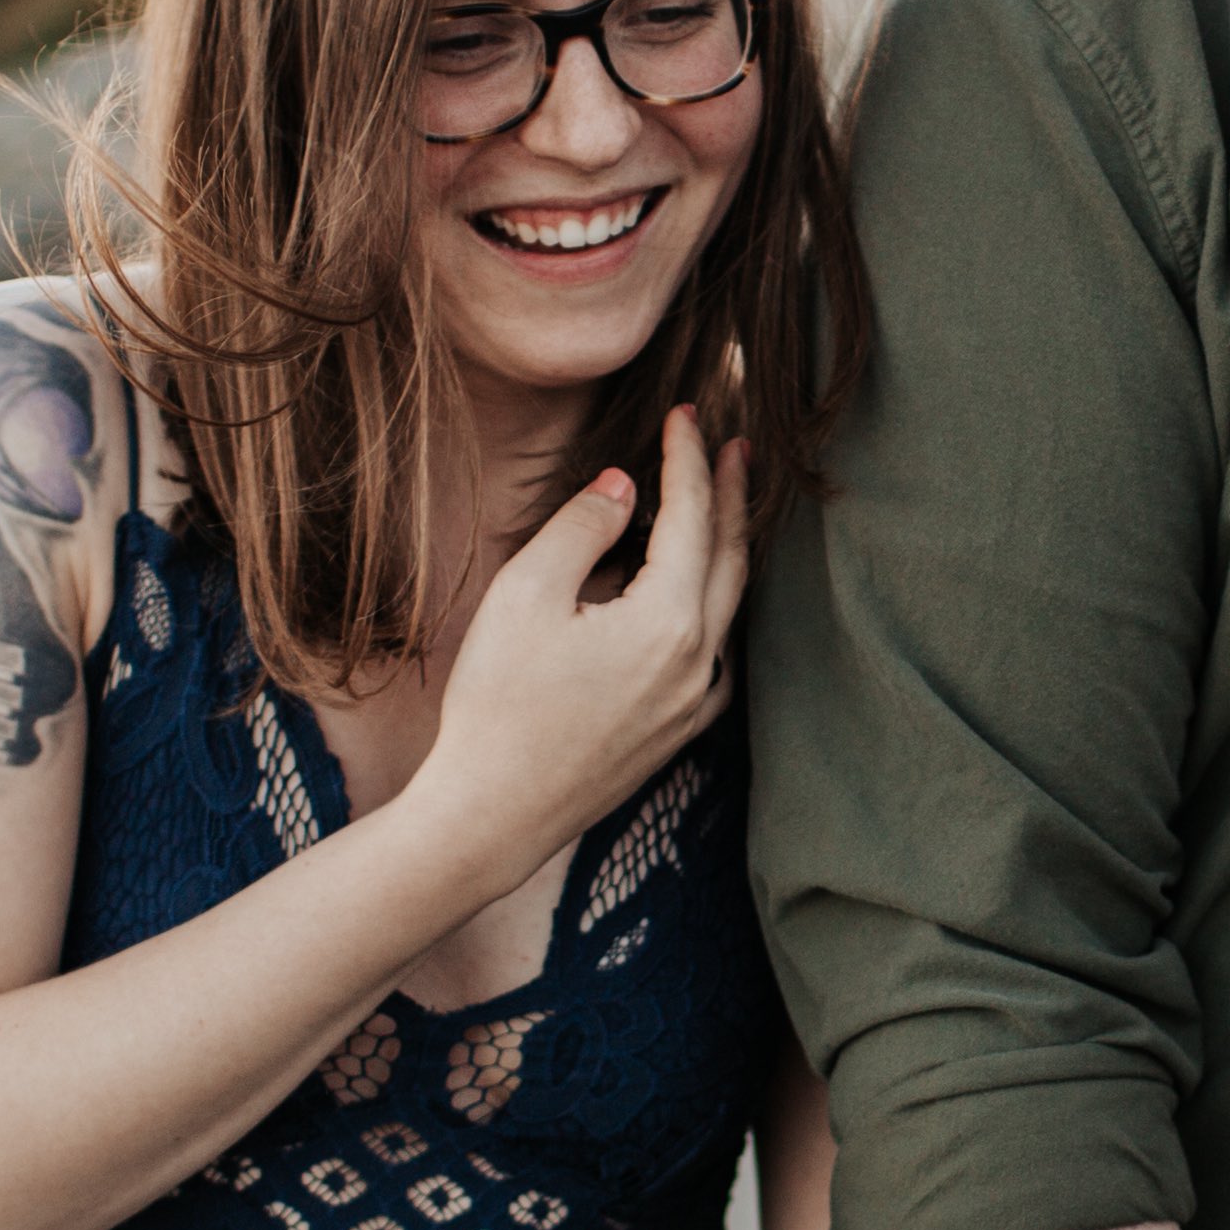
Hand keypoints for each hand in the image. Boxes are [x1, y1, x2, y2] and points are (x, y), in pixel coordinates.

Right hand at [411, 406, 749, 882]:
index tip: (686, 413)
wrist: (493, 815)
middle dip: (732, 494)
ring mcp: (695, 703)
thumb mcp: (525, 595)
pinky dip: (714, 607)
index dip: (690, 458)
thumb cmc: (497, 704)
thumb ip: (582, 528)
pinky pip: (716, 653)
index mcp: (668, 622)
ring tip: (722, 504)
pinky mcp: (678, 732)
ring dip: (727, 549)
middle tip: (737, 443)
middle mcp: (699, 663)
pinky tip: (697, 596)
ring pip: (728, 607)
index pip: (692, 517)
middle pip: (730, 557)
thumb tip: (625, 487)